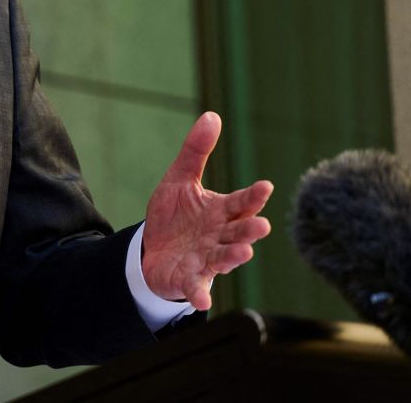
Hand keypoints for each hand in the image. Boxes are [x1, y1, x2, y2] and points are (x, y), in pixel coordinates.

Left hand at [141, 112, 272, 309]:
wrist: (152, 249)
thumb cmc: (175, 215)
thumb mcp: (180, 179)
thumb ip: (196, 150)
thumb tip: (212, 115)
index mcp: (221, 211)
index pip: (242, 202)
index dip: (253, 196)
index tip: (265, 186)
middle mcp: (220, 236)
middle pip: (239, 232)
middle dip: (249, 229)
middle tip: (260, 225)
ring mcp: (207, 259)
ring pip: (224, 258)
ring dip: (233, 257)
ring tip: (243, 253)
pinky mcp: (190, 279)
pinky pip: (197, 288)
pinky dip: (200, 294)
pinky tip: (203, 301)